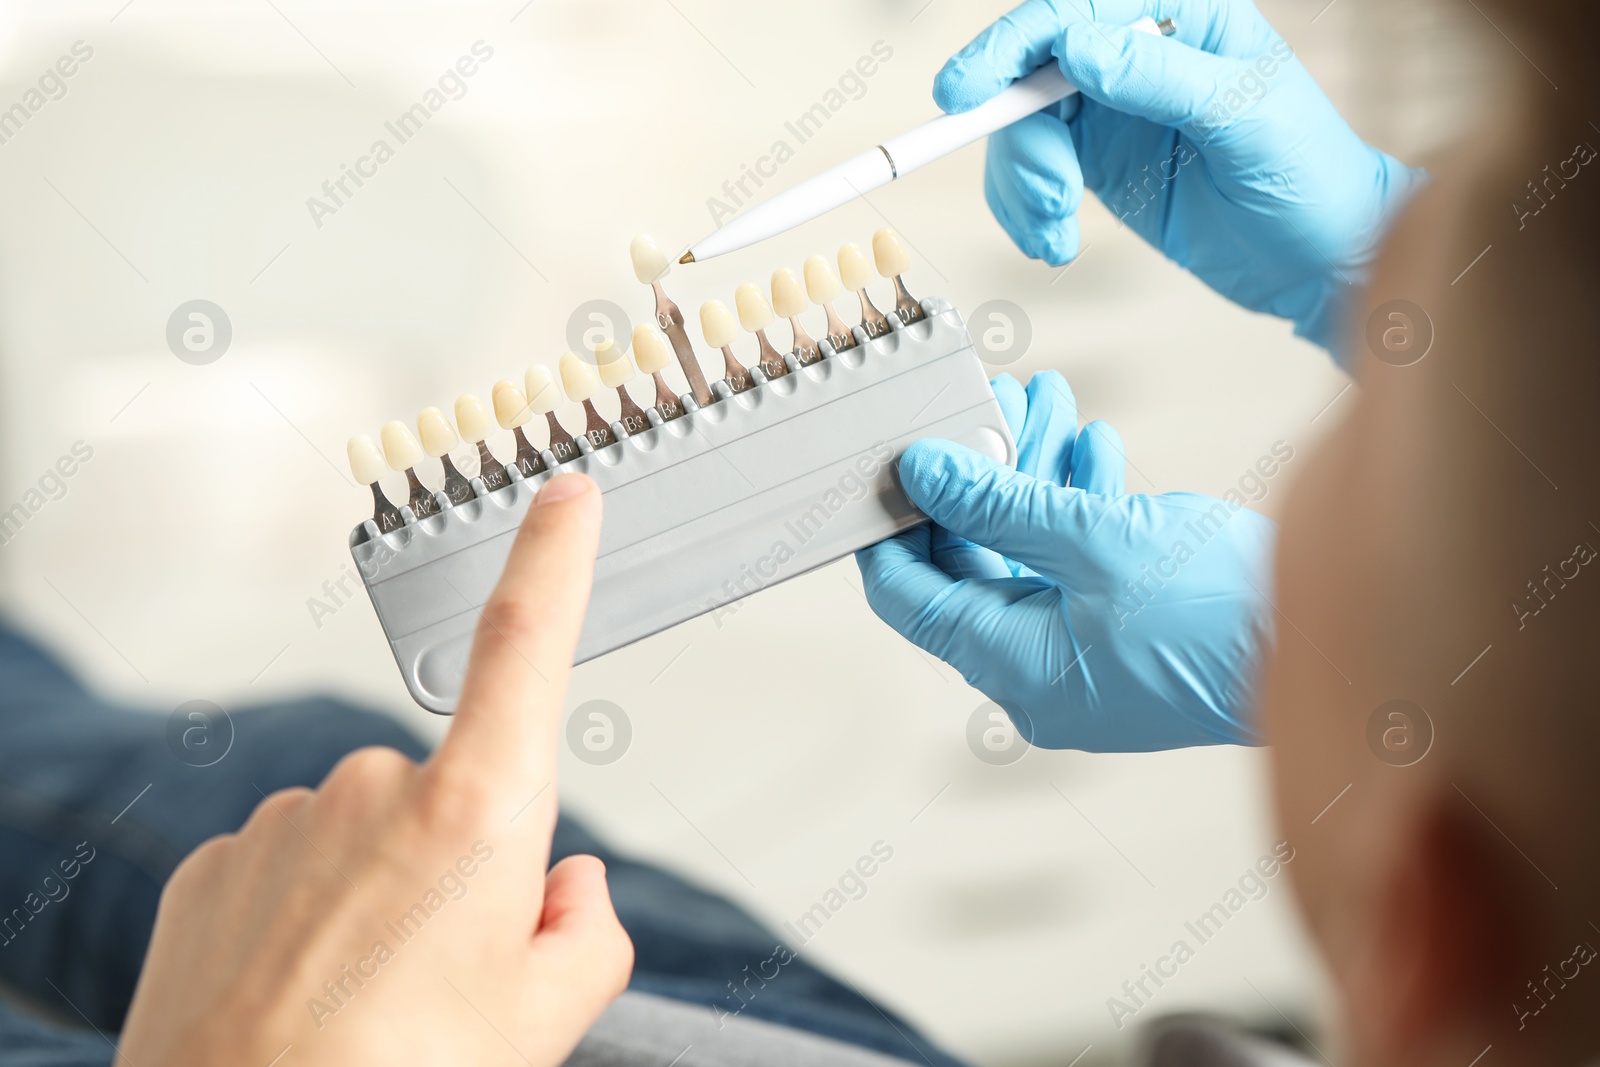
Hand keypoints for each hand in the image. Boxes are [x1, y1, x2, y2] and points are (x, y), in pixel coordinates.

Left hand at [118, 474, 631, 1065]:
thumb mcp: (543, 1025)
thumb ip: (586, 934)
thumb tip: (567, 887)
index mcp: (476, 816)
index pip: (525, 647)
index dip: (553, 559)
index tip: (565, 492)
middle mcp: (373, 791)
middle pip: (456, 794)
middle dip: (465, 862)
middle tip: (448, 974)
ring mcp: (283, 823)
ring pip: (369, 837)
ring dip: (381, 895)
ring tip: (364, 1004)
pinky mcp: (215, 864)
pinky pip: (291, 868)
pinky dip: (309, 918)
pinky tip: (300, 997)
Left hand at [857, 373, 1274, 750]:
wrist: (1350, 639)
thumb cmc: (1227, 615)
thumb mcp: (1096, 539)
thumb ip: (1000, 501)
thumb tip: (923, 470)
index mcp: (1014, 667)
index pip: (910, 596)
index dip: (887, 525)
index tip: (874, 462)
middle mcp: (1039, 672)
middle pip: (972, 562)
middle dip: (980, 473)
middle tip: (984, 399)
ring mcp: (1085, 655)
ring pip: (1029, 552)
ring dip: (1034, 474)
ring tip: (1044, 395)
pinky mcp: (1127, 632)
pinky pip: (1078, 565)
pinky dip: (1078, 505)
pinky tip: (1093, 443)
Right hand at [935, 0, 1424, 351]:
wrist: (1321, 259)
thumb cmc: (1309, 177)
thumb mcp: (1243, 120)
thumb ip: (1160, 80)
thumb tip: (1077, 50)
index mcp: (1180, 16)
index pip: (1073, 10)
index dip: (1010, 45)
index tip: (967, 92)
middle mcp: (1138, 55)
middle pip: (1030, 73)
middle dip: (1019, 140)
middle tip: (1045, 197)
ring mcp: (1114, 110)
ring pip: (1022, 128)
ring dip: (1022, 186)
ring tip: (1054, 231)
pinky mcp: (1100, 163)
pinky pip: (1033, 173)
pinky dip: (1026, 210)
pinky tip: (1053, 240)